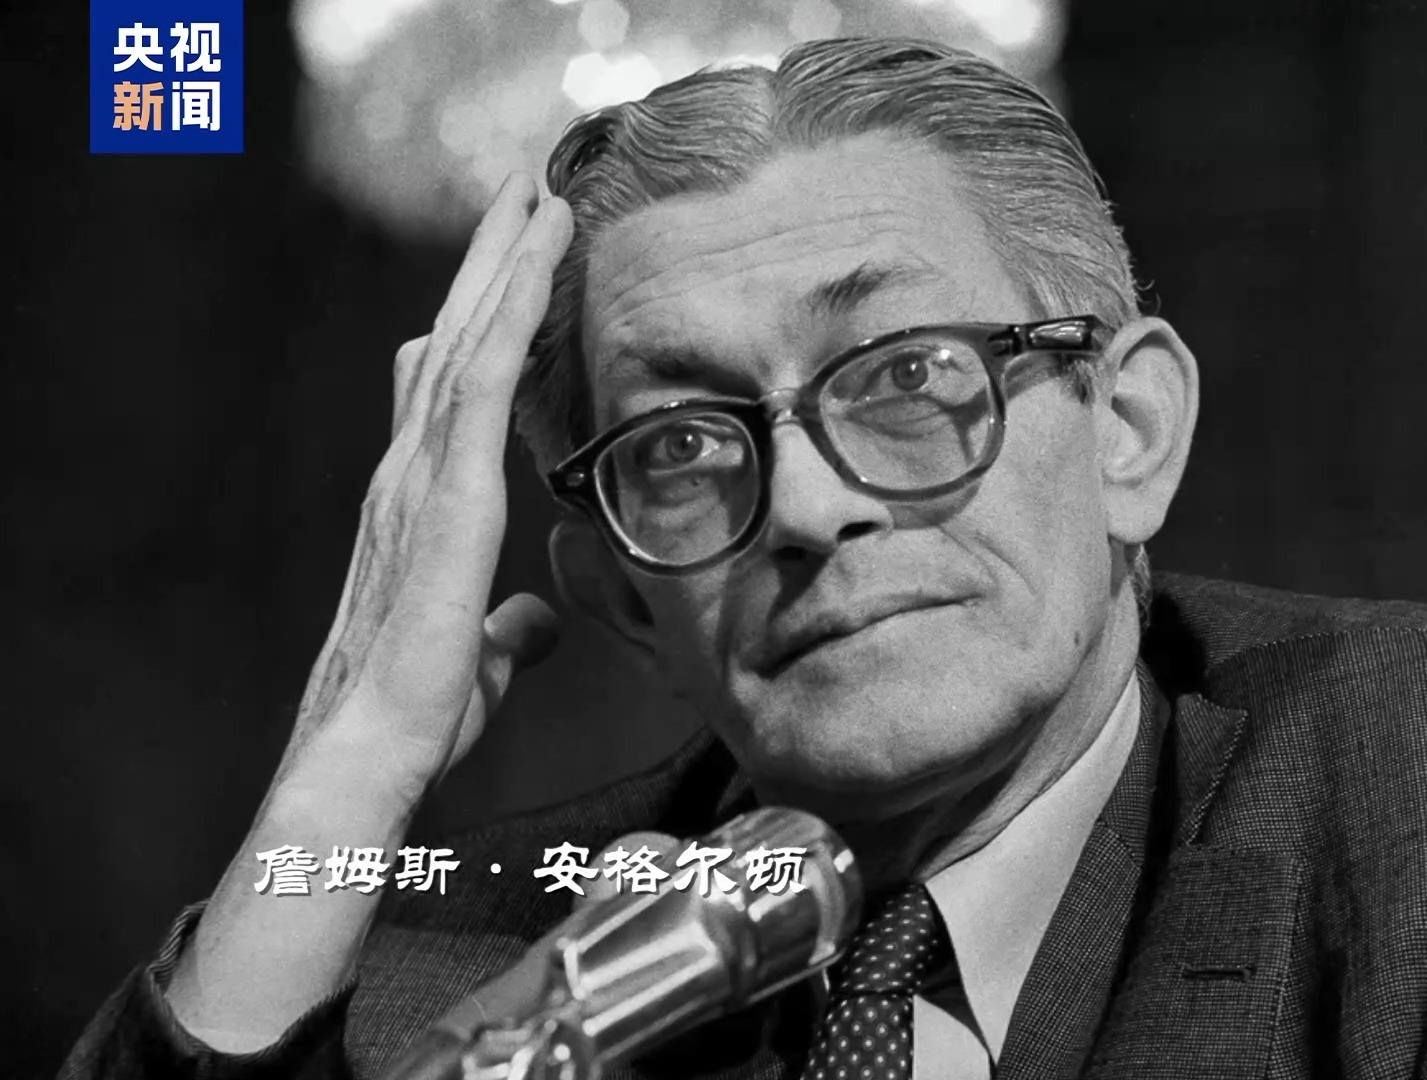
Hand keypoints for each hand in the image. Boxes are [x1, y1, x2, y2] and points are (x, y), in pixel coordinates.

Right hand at [280, 173, 574, 806]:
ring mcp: (419, 471)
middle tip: (524, 187)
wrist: (374, 746)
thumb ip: (509, 627)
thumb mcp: (480, 658)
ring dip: (504, 256)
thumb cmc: (417, 715)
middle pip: (451, 337)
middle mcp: (410, 469)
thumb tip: (535, 619)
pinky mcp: (445, 486)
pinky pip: (483, 370)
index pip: (447, 388)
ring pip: (466, 333)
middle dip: (489, 260)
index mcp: (419, 503)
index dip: (480, 323)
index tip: (510, 267)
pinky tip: (546, 245)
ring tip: (540, 186)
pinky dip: (515, 300)